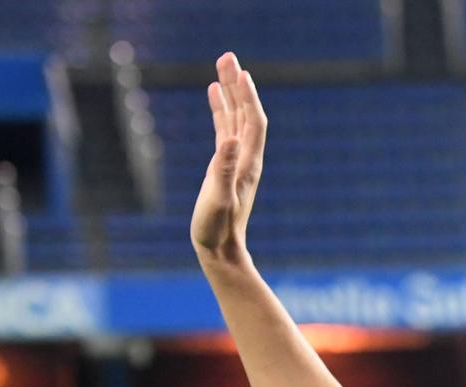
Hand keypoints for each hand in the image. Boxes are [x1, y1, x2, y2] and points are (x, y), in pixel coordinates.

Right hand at [190, 52, 266, 264]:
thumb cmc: (217, 229)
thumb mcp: (219, 198)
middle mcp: (246, 158)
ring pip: (235, 118)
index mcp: (248, 164)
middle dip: (237, 85)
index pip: (252, 121)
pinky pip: (225, 130)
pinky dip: (220, 110)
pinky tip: (213, 95)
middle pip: (246, 113)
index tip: (240, 71)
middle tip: (227, 56)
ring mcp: (236, 161)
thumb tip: (230, 139)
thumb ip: (224, 169)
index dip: (248, 96)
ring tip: (220, 66)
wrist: (220, 251)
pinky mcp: (225, 165)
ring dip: (229, 92)